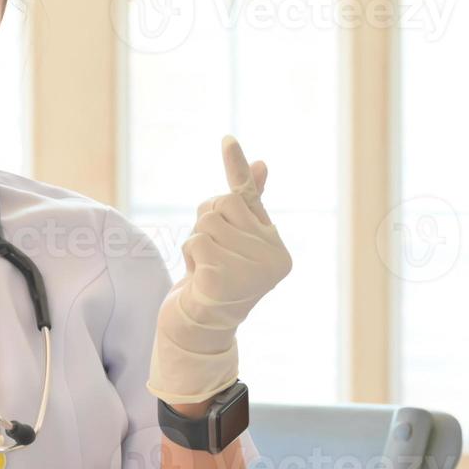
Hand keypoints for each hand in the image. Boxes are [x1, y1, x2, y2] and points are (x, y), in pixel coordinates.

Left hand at [147, 135, 292, 403]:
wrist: (199, 331)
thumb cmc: (216, 281)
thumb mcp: (233, 242)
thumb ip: (248, 206)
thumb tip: (262, 163)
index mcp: (278, 251)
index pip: (247, 198)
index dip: (235, 167)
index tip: (226, 137)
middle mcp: (272, 260)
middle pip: (222, 204)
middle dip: (207, 225)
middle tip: (212, 257)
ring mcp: (249, 271)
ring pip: (207, 223)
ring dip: (196, 242)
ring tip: (205, 268)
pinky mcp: (223, 280)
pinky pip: (195, 242)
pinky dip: (190, 257)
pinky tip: (199, 278)